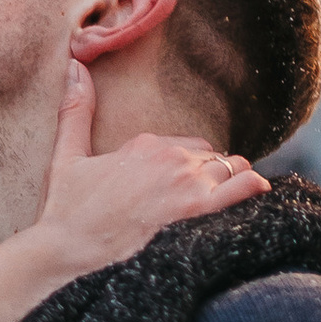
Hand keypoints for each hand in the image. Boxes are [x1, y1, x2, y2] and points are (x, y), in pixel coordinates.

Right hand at [0, 61, 265, 321]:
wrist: (68, 256)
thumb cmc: (66, 213)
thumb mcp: (65, 158)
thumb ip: (75, 111)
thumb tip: (73, 66)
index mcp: (145, 145)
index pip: (192, 146)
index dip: (191, 167)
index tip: (183, 188)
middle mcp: (170, 158)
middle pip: (215, 160)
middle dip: (213, 177)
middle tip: (203, 202)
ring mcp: (187, 184)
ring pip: (234, 171)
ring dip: (233, 186)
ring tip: (224, 207)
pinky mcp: (198, 212)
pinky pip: (245, 189)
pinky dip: (253, 191)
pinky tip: (254, 198)